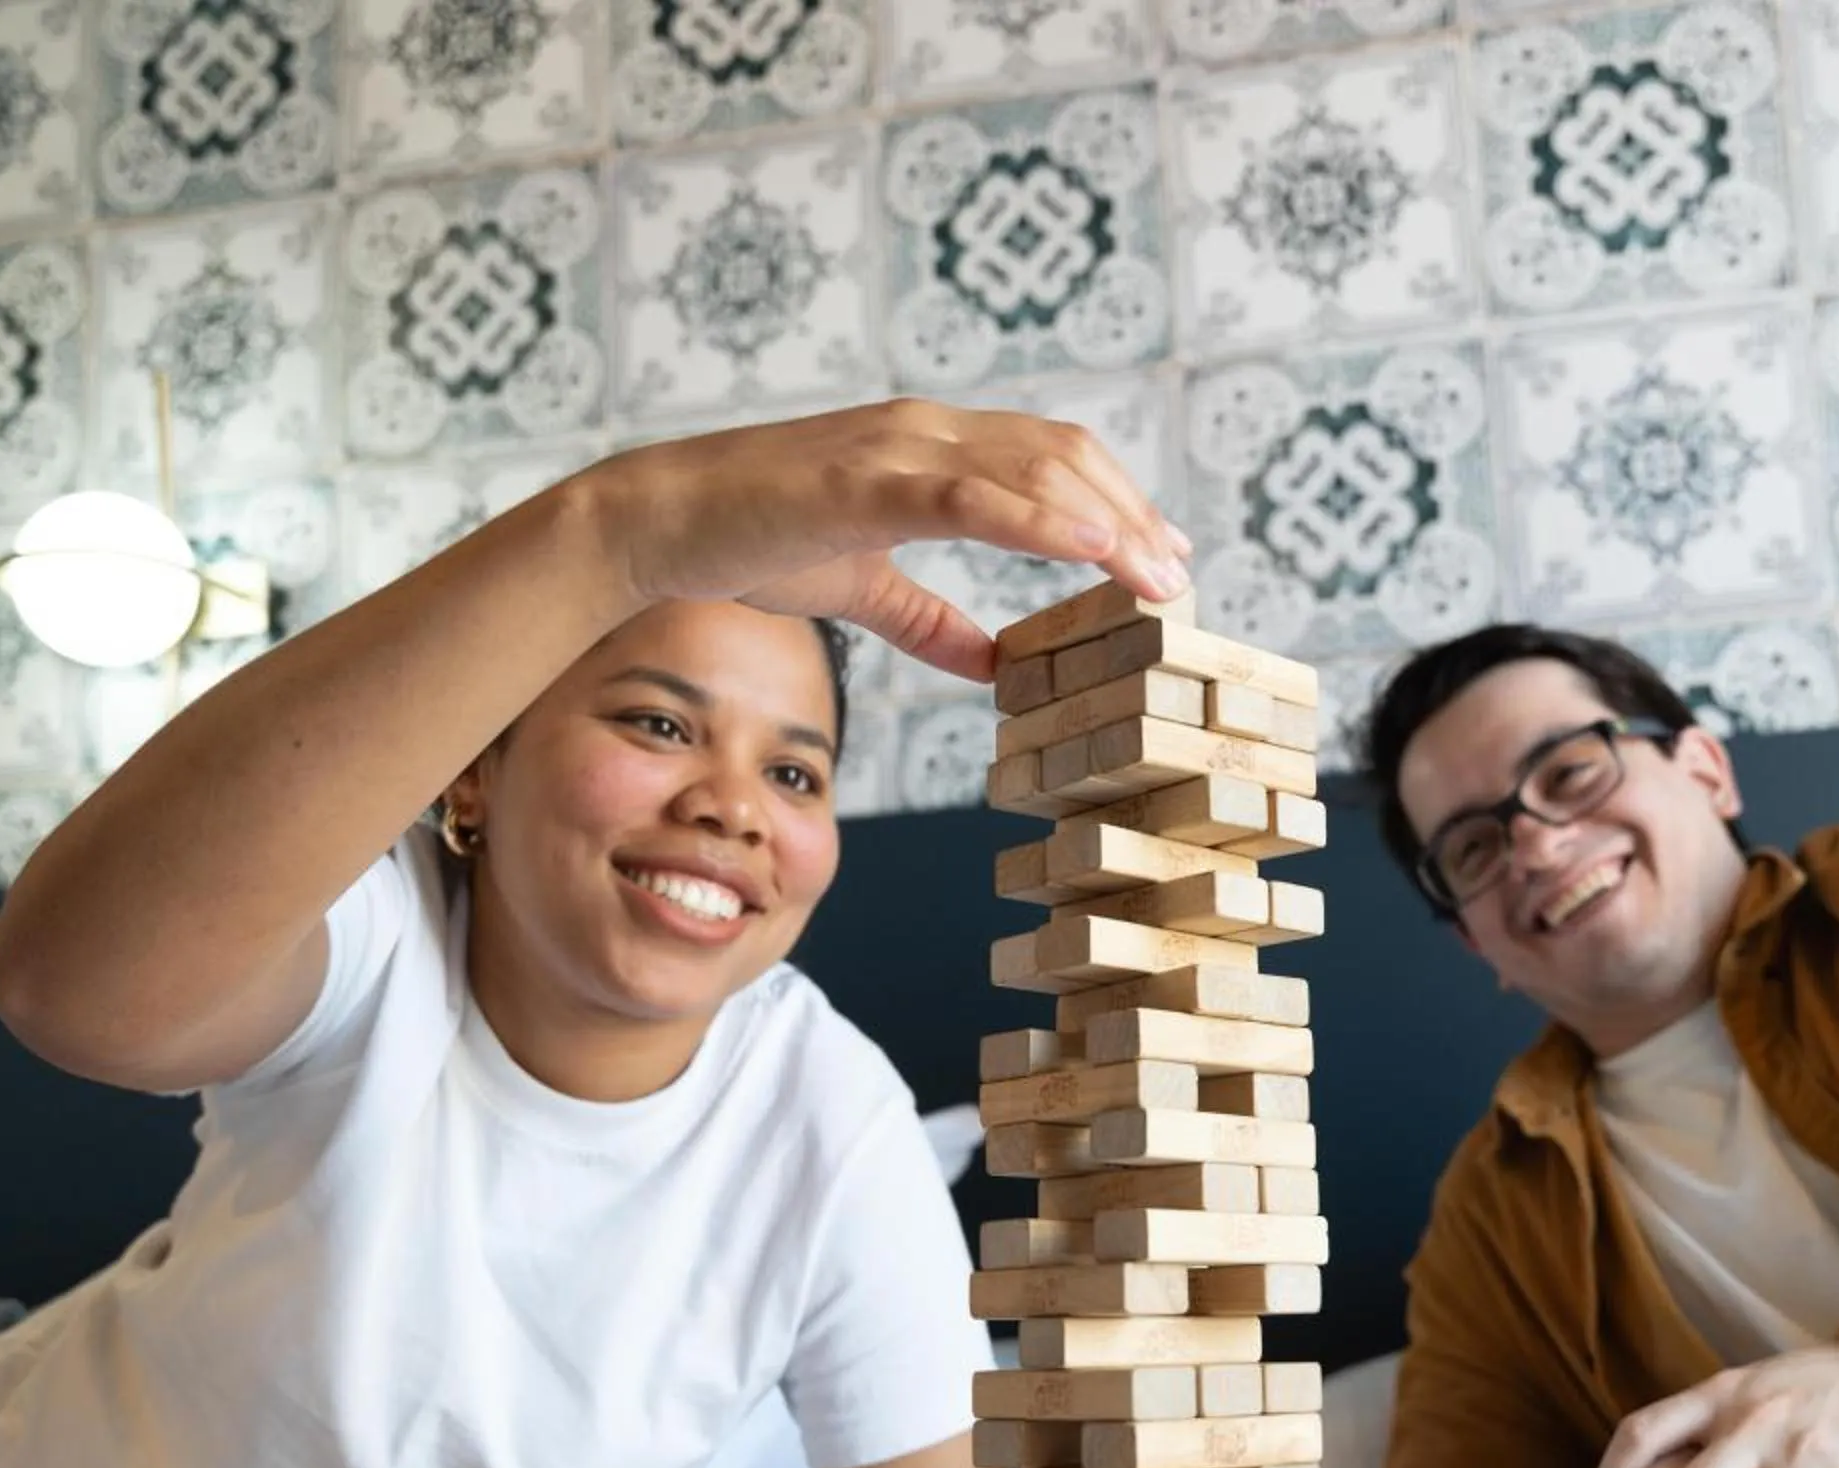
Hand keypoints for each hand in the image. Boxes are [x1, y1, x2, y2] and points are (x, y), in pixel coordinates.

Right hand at [607, 401, 1192, 680]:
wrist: (658, 521)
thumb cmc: (749, 541)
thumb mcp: (862, 588)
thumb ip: (931, 621)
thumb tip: (993, 663)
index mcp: (927, 449)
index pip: (1048, 460)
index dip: (1115, 500)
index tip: (1163, 553)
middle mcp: (924, 432)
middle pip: (1061, 457)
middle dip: (1132, 514)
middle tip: (1181, 575)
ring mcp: (896, 449)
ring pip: (1033, 470)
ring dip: (1109, 520)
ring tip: (1160, 573)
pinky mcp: (866, 482)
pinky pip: (974, 495)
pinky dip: (1043, 520)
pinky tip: (1095, 548)